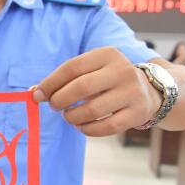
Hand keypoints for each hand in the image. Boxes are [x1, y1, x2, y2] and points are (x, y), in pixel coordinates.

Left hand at [32, 47, 162, 136]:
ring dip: (72, 116)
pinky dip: (87, 129)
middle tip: (54, 106)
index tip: (38, 94)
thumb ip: (64, 79)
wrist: (150, 91)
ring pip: (92, 110)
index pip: (71, 67)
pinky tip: (81, 126)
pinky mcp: (138, 113)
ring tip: (68, 116)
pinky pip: (106, 127)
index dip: (51, 82)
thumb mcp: (91, 71)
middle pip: (81, 88)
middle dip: (60, 100)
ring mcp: (132, 92)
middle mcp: (122, 70)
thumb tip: (34, 93)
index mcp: (107, 54)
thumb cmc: (109, 80)